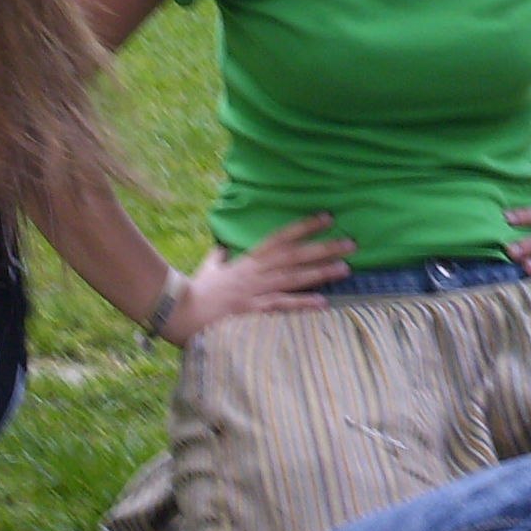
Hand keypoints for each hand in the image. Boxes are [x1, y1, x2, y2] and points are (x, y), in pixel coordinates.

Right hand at [160, 213, 353, 345]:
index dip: (305, 226)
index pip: (281, 237)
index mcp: (249, 260)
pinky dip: (302, 304)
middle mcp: (257, 272)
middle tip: (351, 243)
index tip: (328, 217)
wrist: (178, 313)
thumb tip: (222, 247)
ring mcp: (256, 291)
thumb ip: (220, 257)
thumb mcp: (210, 268)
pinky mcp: (253, 311)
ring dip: (321, 273)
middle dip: (324, 248)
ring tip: (346, 268)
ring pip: (294, 278)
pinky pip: (281, 306)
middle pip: (295, 256)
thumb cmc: (196, 291)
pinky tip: (322, 303)